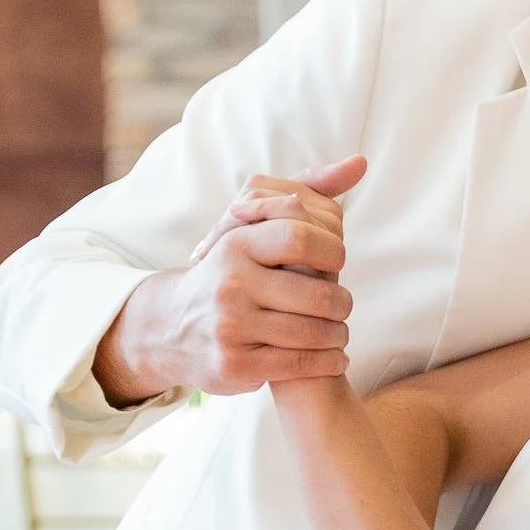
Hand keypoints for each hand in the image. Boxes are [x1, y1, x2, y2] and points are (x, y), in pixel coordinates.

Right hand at [94, 157, 363, 403]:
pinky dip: (327, 361)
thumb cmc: (230, 271)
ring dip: (337, 334)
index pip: (299, 238)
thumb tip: (359, 163)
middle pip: (317, 295)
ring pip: (313, 333)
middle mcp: (230, 284)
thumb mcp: (253, 226)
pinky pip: (300, 365)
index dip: (331, 252)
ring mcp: (231, 327)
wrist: (170, 328)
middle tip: (343, 306)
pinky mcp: (234, 365)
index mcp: (236, 245)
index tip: (337, 262)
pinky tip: (334, 356)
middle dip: (341, 303)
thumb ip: (309, 190)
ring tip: (339, 331)